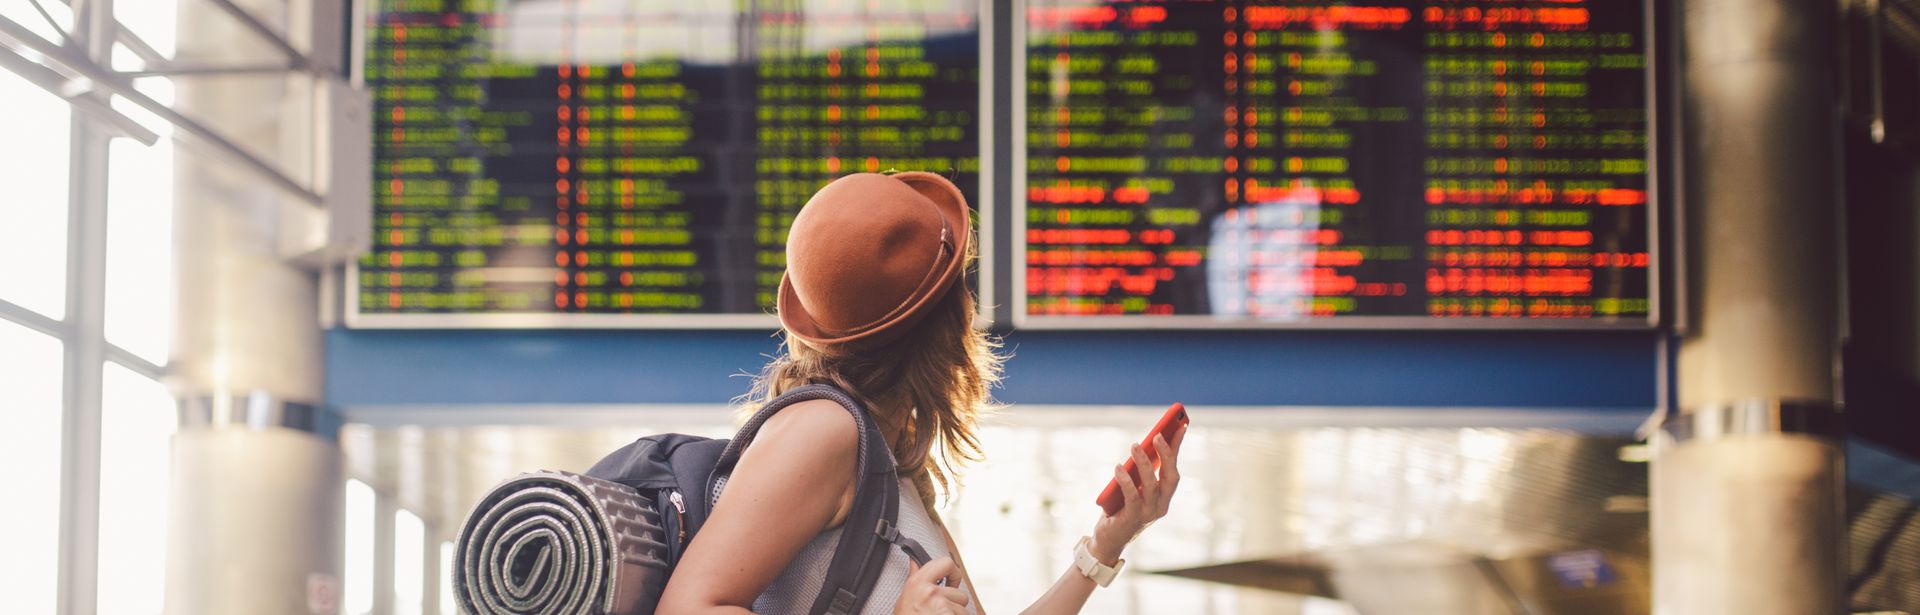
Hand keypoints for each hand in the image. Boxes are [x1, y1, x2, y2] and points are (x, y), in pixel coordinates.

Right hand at [895, 557, 969, 614]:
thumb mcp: (904, 599)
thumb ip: (914, 579)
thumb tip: (914, 562)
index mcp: (918, 583)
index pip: (946, 562)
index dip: (953, 572)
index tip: (951, 582)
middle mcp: (931, 592)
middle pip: (960, 593)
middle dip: (955, 605)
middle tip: (941, 613)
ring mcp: (942, 605)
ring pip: (964, 611)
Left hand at [1089, 424, 1185, 564]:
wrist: (1108, 539)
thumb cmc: (1120, 509)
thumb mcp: (1132, 487)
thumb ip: (1138, 472)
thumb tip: (1141, 446)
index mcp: (1164, 497)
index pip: (1174, 469)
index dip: (1177, 448)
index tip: (1180, 426)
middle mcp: (1161, 506)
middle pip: (1170, 477)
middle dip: (1166, 454)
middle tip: (1157, 435)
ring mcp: (1148, 513)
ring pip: (1151, 485)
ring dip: (1143, 463)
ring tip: (1134, 446)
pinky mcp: (1132, 518)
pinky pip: (1131, 496)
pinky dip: (1125, 480)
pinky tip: (1118, 467)